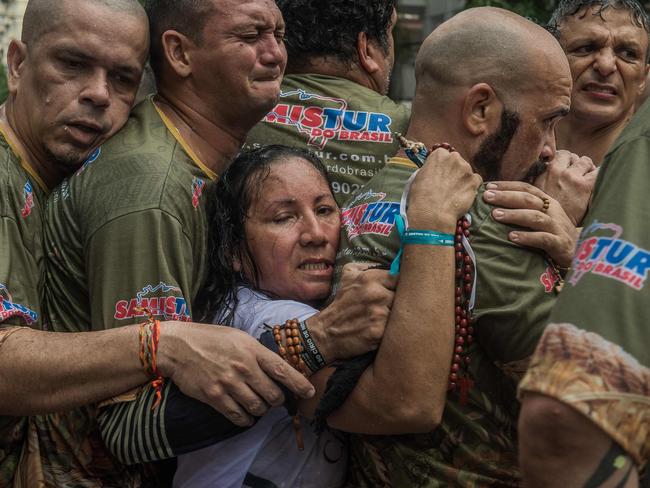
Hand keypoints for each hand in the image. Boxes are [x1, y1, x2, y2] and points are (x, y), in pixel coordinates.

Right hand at [157, 322, 314, 426]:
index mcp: (252, 350)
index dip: (299, 384)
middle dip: (277, 400)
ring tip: (258, 404)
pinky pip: (238, 417)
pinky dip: (245, 420)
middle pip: (273, 395)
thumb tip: (276, 367)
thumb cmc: (211, 339)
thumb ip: (258, 352)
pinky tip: (245, 415)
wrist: (178, 346)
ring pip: (257, 408)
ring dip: (261, 410)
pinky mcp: (214, 397)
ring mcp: (229, 384)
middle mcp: (243, 368)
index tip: (310, 392)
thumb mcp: (239, 337)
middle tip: (273, 397)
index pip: (282, 370)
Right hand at [307, 263, 395, 362]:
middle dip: (398, 301)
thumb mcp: (348, 275)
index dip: (398, 285)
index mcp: (370, 278)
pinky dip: (391, 328)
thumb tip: (387, 262)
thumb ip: (366, 266)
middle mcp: (376, 294)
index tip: (395, 290)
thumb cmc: (341, 303)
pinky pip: (395, 327)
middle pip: (404, 295)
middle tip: (390, 306)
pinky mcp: (379, 332)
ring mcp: (379, 313)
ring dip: (396, 315)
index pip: (400, 277)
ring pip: (401, 311)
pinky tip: (383, 329)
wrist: (327, 331)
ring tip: (386, 318)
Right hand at [407, 148, 482, 231]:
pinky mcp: (474, 181)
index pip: (444, 154)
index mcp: (439, 154)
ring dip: (462, 178)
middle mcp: (454, 158)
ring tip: (454, 192)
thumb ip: (431, 168)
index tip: (440, 173)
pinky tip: (462, 194)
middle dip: (454, 170)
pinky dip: (471, 186)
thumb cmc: (421, 196)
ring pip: (466, 171)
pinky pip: (476, 181)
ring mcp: (466, 169)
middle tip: (447, 184)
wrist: (432, 213)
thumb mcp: (419, 176)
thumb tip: (435, 170)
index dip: (442, 165)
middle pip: (457, 161)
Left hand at [484, 181, 578, 266]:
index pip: (526, 189)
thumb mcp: (541, 217)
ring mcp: (557, 227)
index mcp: (547, 202)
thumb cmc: (554, 232)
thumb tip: (495, 203)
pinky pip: (543, 239)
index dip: (507, 186)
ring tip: (495, 215)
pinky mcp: (560, 244)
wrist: (582, 251)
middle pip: (528, 200)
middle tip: (487, 196)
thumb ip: (523, 209)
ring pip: (535, 217)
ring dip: (514, 215)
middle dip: (506, 197)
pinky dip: (527, 237)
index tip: (488, 186)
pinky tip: (512, 237)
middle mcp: (552, 211)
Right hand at [532, 150, 596, 225]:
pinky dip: (599, 175)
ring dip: (588, 168)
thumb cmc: (542, 214)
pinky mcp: (584, 185)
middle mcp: (555, 171)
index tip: (567, 169)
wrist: (550, 230)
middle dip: (576, 163)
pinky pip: (598, 172)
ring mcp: (570, 177)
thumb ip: (539, 181)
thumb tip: (545, 170)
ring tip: (588, 179)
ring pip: (585, 161)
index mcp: (542, 172)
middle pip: (571, 155)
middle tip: (580, 175)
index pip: (557, 155)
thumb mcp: (534, 195)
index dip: (564, 161)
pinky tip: (599, 182)